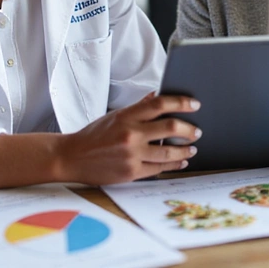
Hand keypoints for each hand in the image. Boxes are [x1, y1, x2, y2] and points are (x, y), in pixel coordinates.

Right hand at [54, 93, 201, 184]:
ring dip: (185, 149)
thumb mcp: (115, 115)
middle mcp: (130, 134)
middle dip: (189, 129)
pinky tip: (181, 161)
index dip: (181, 102)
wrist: (71, 157)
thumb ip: (138, 107)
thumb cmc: (94, 135)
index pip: (160, 104)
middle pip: (170, 127)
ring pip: (168, 151)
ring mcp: (131, 154)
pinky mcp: (131, 172)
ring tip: (192, 147)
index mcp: (126, 115)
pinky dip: (173, 164)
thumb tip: (157, 96)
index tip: (195, 104)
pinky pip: (159, 168)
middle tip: (197, 130)